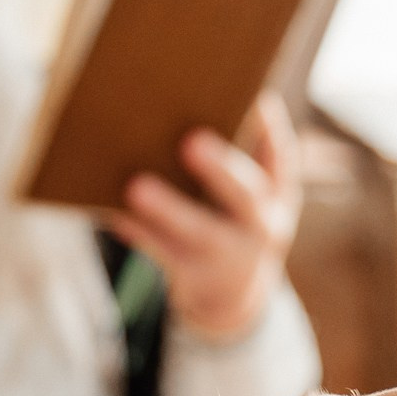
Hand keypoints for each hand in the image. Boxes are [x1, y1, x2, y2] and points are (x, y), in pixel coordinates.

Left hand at [105, 93, 302, 340]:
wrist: (234, 297)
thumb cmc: (235, 224)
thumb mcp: (254, 197)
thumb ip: (246, 156)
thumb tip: (230, 103)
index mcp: (276, 196)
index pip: (281, 159)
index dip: (271, 130)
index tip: (257, 99)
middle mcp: (261, 227)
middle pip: (246, 196)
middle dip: (220, 169)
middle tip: (191, 141)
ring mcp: (230, 257)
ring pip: (200, 233)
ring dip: (168, 210)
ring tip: (135, 187)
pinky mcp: (195, 277)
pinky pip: (165, 255)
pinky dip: (140, 233)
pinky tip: (115, 212)